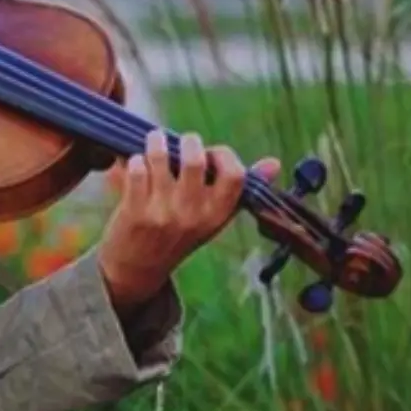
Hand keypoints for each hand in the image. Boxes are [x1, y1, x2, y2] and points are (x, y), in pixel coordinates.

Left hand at [97, 130, 279, 312]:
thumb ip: (239, 188)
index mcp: (217, 215)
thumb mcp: (213, 216)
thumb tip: (275, 163)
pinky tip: (137, 162)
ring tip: (155, 141)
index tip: (211, 153)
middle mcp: (192, 215)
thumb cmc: (180, 234)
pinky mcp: (134, 211)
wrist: (138, 269)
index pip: (235, 175)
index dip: (223, 155)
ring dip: (156, 142)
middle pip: (196, 160)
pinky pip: (136, 168)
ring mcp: (163, 213)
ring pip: (160, 157)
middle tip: (181, 143)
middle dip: (188, 141)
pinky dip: (134, 159)